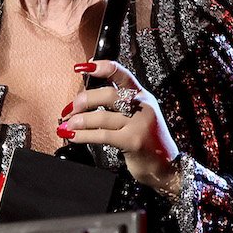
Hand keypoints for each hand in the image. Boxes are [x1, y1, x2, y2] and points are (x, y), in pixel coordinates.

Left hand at [59, 60, 182, 197]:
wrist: (166, 166)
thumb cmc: (147, 140)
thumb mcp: (138, 115)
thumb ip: (119, 103)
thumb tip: (84, 97)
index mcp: (142, 95)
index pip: (123, 74)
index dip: (102, 67)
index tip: (82, 66)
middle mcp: (143, 106)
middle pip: (109, 94)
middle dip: (84, 100)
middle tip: (69, 108)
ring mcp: (139, 124)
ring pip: (102, 117)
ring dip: (79, 121)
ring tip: (66, 125)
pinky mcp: (133, 141)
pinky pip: (102, 135)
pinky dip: (83, 136)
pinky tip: (72, 137)